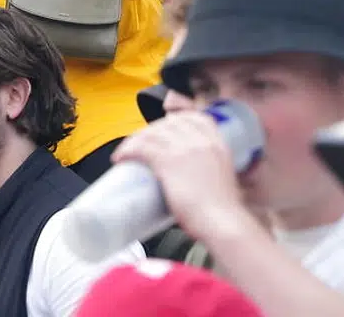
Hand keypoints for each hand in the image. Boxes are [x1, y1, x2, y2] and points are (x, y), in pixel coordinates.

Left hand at [112, 111, 251, 240]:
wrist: (223, 224)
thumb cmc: (223, 213)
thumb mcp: (223, 181)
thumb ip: (210, 173)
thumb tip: (193, 180)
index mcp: (218, 145)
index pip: (195, 118)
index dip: (177, 120)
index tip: (165, 128)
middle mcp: (202, 141)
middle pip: (168, 123)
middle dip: (151, 130)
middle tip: (141, 144)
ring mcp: (185, 149)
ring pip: (152, 133)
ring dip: (134, 140)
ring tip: (126, 152)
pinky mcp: (169, 162)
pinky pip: (141, 148)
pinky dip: (127, 150)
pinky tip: (120, 158)